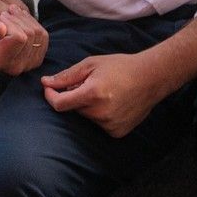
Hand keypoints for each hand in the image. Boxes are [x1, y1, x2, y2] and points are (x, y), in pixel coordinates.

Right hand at [0, 0, 47, 74]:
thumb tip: (1, 30)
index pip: (19, 37)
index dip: (10, 22)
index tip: (0, 17)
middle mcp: (14, 67)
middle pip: (30, 35)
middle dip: (17, 20)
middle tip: (5, 15)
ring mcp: (27, 64)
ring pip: (38, 34)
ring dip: (24, 20)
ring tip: (11, 17)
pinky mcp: (37, 57)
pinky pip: (43, 36)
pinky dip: (32, 24)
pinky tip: (19, 22)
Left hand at [40, 52, 165, 137]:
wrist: (150, 78)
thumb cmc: (120, 67)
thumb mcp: (91, 64)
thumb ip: (66, 76)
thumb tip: (45, 83)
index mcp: (92, 94)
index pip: (60, 104)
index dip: (51, 96)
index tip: (49, 88)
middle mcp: (101, 113)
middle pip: (74, 109)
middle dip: (74, 97)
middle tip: (88, 84)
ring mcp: (110, 125)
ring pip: (86, 117)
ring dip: (87, 106)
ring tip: (104, 92)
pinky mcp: (117, 132)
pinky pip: (99, 124)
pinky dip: (99, 115)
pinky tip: (112, 103)